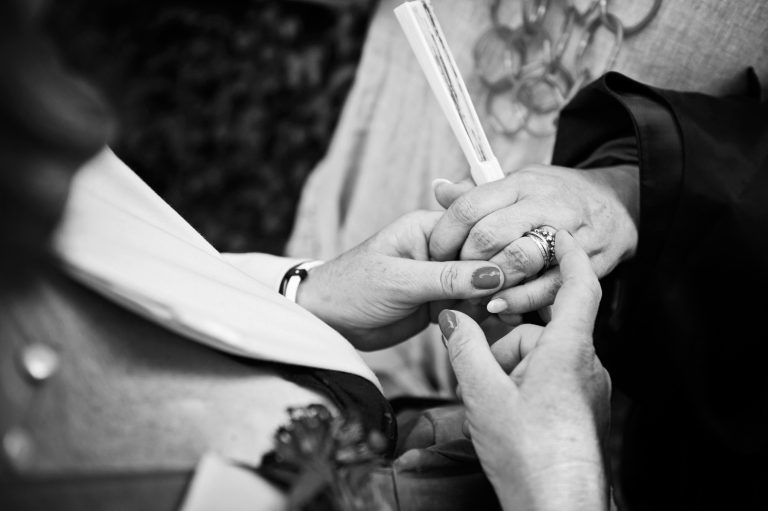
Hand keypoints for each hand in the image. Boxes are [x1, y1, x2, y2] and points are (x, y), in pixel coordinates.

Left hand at [297, 211, 504, 350]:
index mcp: (428, 227)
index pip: (476, 231)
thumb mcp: (401, 281)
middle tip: (507, 302)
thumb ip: (448, 278)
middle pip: (485, 258)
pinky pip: (470, 305)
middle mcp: (439, 248)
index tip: (510, 277)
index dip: (496, 252)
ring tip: (503, 316)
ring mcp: (441, 276)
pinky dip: (480, 315)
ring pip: (481, 285)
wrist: (328, 321)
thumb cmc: (352, 289)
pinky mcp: (440, 301)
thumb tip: (495, 273)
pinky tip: (493, 324)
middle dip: (498, 280)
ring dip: (491, 300)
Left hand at [430, 163, 637, 314]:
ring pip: (516, 260)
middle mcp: (543, 203)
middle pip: (487, 235)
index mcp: (520, 183)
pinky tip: (498, 306)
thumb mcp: (518, 184)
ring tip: (471, 294)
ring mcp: (567, 233)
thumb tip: (438, 188)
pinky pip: (546, 287)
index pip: (468, 207)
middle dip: (463, 262)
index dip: (444, 235)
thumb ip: (476, 192)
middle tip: (453, 276)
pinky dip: (517, 301)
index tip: (435, 253)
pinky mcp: (585, 262)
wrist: (620, 206)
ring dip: (487, 284)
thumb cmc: (557, 197)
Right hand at [438, 231, 610, 510]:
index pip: (580, 285)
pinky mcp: (579, 406)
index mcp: (568, 351)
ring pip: (540, 355)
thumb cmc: (529, 454)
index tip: (554, 231)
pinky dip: (521, 381)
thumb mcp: (484, 395)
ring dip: (509, 366)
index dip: (569, 253)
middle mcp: (584, 364)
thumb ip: (465, 347)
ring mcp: (584, 387)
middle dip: (507, 337)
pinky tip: (502, 408)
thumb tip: (452, 317)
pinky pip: (548, 376)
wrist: (557, 506)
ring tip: (487, 399)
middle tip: (479, 360)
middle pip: (542, 327)